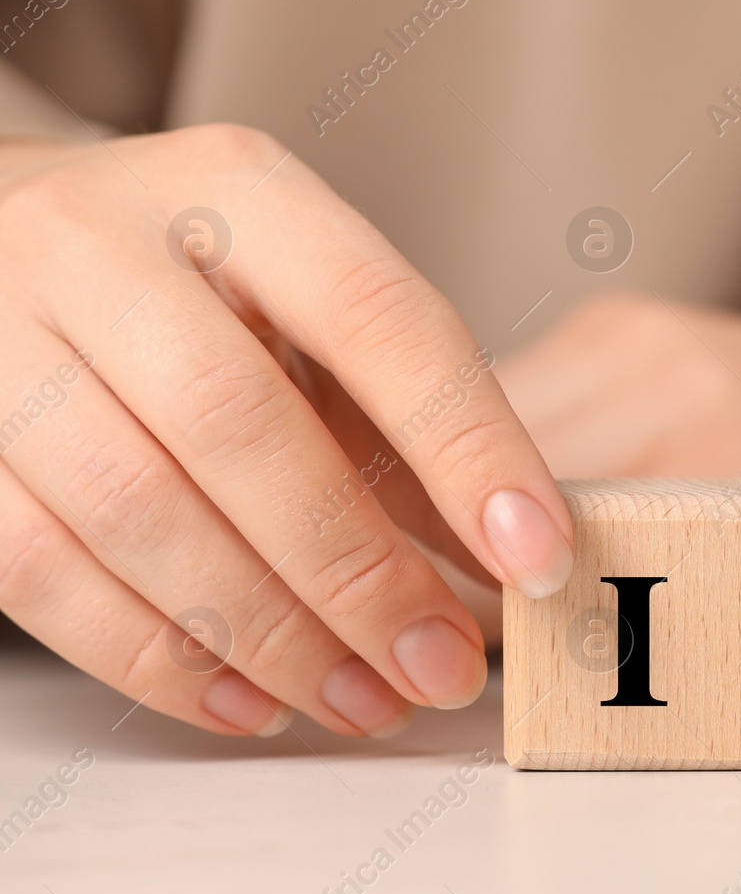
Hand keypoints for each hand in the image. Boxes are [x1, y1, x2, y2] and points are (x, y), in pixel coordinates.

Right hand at [0, 125, 572, 736]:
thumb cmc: (187, 286)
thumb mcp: (302, 310)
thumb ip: (398, 421)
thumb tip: (504, 557)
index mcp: (236, 192)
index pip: (380, 318)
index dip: (469, 446)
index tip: (538, 553)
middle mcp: (104, 245)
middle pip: (242, 427)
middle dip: (360, 573)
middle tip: (443, 667)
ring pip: (137, 512)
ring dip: (271, 636)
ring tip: (366, 701)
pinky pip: (43, 575)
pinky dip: (160, 660)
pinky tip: (252, 701)